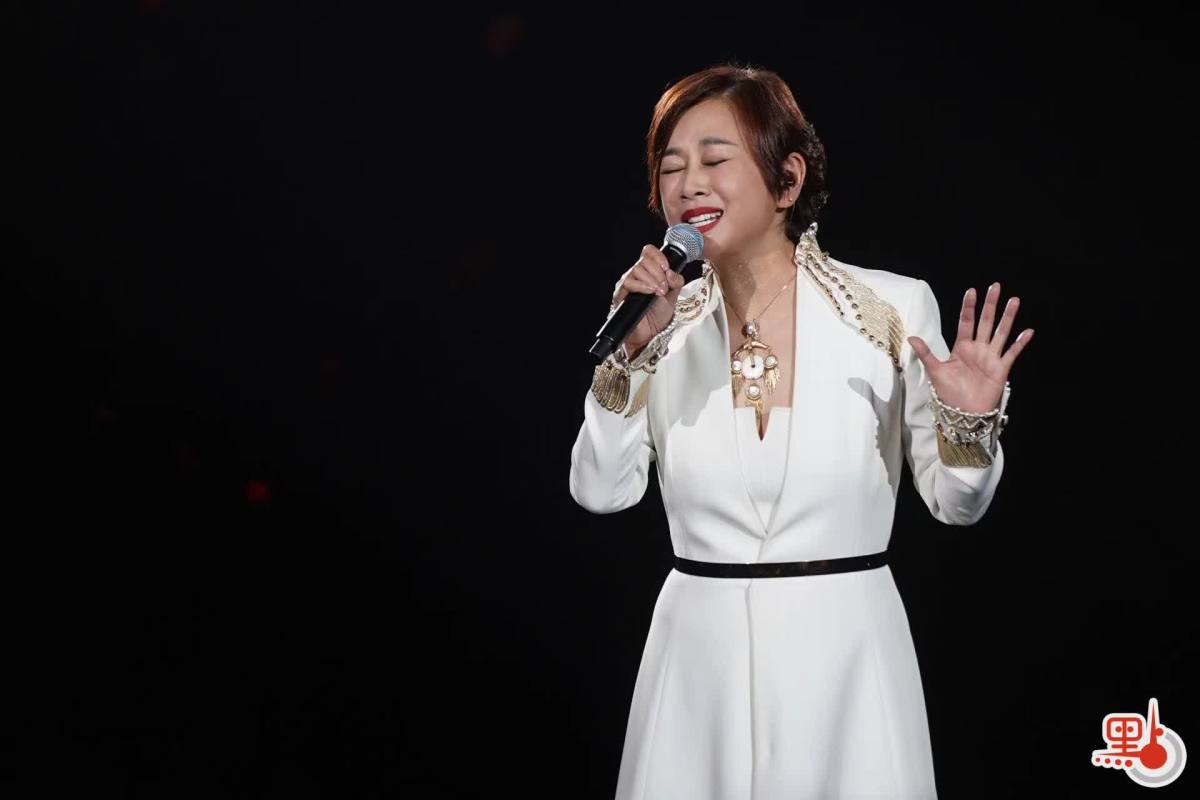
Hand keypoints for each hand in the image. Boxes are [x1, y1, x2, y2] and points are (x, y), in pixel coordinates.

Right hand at [612, 244, 685, 355]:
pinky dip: (642, 285)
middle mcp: (637, 274)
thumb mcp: (674, 295)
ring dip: (652, 279)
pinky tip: (650, 292)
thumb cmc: (659, 315)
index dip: (658, 256)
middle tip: (664, 286)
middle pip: (644, 260)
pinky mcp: (621, 294)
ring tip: (659, 292)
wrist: (651, 333)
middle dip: (658, 272)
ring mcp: (628, 283)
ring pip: (637, 269)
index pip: (648, 252)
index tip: (667, 268)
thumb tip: (671, 272)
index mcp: (649, 271)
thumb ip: (676, 281)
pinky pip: (629, 282)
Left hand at [908, 282, 1033, 413]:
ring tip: (1014, 300)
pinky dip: (1020, 342)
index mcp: (962, 347)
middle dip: (990, 304)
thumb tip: (911, 337)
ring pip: (1001, 332)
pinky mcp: (1001, 368)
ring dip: (1008, 317)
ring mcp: (991, 357)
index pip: (966, 322)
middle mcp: (978, 349)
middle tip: (995, 286)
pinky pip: (1012, 353)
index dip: (969, 307)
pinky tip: (1027, 331)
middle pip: (986, 322)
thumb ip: (926, 353)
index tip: (972, 291)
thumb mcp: (936, 371)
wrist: (963, 413)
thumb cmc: (949, 393)